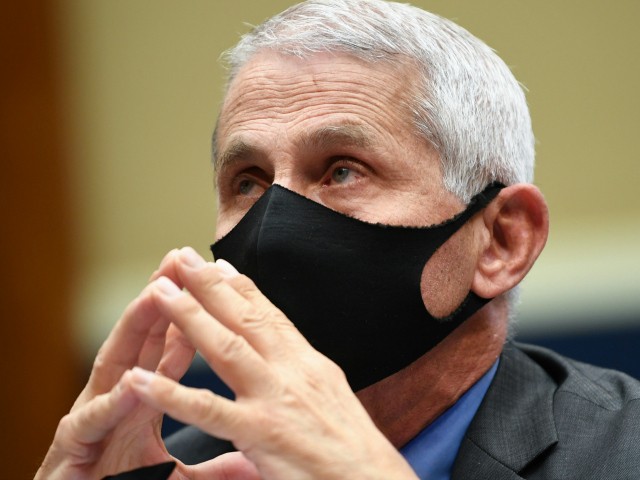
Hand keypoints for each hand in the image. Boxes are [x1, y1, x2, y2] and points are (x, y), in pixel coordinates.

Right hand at [35, 251, 196, 479]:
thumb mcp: (173, 474)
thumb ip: (211, 463)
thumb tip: (249, 456)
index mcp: (141, 403)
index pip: (170, 350)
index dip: (192, 317)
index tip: (213, 284)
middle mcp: (117, 400)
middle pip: (142, 341)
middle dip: (163, 299)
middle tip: (183, 261)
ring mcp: (93, 420)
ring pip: (114, 364)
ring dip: (134, 328)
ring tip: (157, 293)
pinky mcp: (74, 449)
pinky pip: (93, 421)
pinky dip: (113, 401)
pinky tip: (133, 380)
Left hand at [128, 247, 417, 479]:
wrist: (372, 478)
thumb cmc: (351, 443)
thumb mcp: (329, 392)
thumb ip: (301, 368)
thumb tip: (285, 347)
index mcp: (306, 362)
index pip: (270, 315)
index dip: (241, 287)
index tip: (217, 264)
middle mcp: (291, 370)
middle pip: (244, 318)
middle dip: (210, 285)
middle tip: (181, 258)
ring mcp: (274, 398)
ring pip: (225, 347)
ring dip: (188, 316)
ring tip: (160, 291)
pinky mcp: (259, 432)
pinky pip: (207, 410)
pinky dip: (170, 393)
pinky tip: (140, 379)